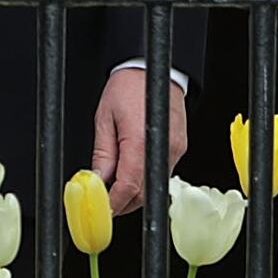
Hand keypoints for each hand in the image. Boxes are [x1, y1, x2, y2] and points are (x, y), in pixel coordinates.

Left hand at [90, 69, 187, 214]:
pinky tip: (131, 172)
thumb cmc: (129, 86)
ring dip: (135, 193)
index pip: (128, 186)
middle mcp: (163, 148)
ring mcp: (175, 150)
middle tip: (105, 202)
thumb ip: (103, 154)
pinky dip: (145, 179)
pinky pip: (161, 173)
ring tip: (115, 187)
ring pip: (153, 185)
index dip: (113, 202)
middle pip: (143, 192)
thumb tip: (97, 181)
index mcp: (140, 140)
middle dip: (123, 203)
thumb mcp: (104, 118)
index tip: (101, 208)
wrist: (155, 69)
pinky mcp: (179, 148)